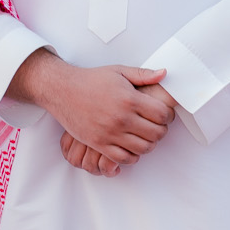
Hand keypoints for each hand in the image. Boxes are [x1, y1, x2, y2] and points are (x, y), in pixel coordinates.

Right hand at [7, 48, 175, 169]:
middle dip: (161, 130)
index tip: (164, 114)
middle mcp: (121, 118)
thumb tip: (164, 74)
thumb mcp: (119, 71)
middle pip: (156, 133)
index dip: (168, 115)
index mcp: (129, 99)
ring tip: (145, 136)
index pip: (162, 115)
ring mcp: (109, 133)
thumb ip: (143, 74)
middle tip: (157, 126)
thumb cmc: (91, 80)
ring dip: (149, 144)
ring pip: (143, 148)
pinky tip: (132, 146)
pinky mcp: (98, 144)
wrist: (62, 90)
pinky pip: (123, 158)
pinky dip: (132, 156)